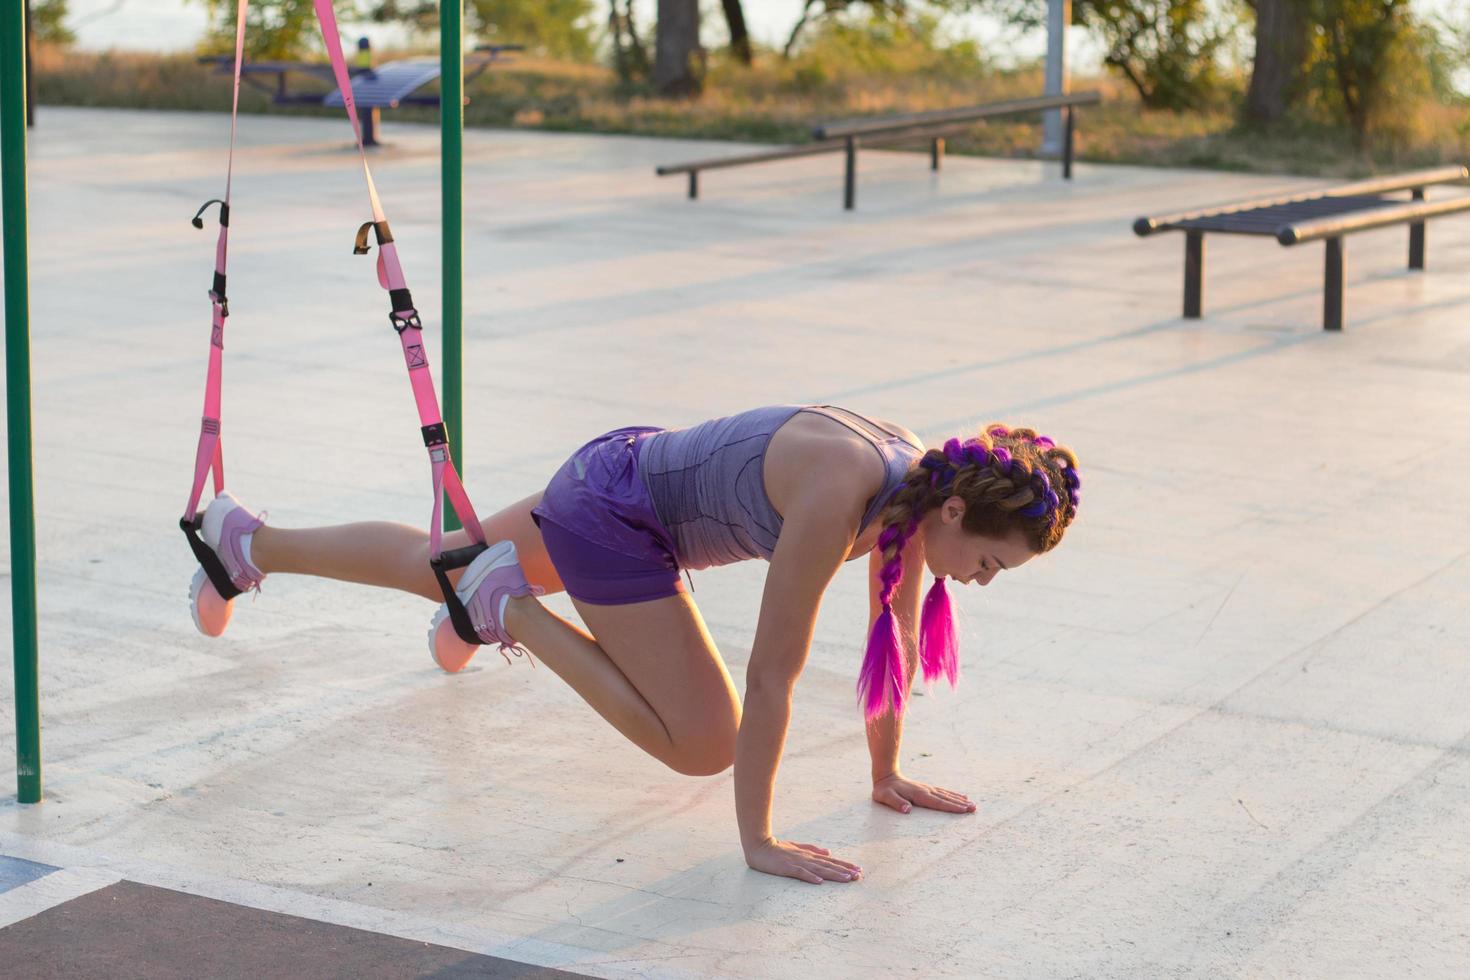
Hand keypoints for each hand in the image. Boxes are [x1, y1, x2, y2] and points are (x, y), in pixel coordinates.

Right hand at [744, 837, 862, 884]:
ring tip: (846, 879)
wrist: (759, 846)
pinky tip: (819, 882)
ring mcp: (797, 862)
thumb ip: (813, 849)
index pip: (831, 860)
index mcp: (810, 855)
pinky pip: (800, 873)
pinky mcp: (787, 868)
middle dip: (844, 871)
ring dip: (833, 874)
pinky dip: (810, 877)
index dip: (845, 865)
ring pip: (819, 869)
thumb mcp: (798, 848)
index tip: (858, 870)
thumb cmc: (778, 848)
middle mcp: (807, 858)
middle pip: (829, 865)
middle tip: (858, 876)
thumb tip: (829, 852)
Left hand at [872, 772, 975, 813]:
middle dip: (961, 804)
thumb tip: (907, 810)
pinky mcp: (927, 788)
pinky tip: (961, 796)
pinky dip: (953, 794)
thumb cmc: (884, 790)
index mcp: (919, 795)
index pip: (938, 803)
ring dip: (960, 800)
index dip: (951, 807)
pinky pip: (943, 792)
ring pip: (947, 795)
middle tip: (974, 808)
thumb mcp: (885, 797)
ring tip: (972, 804)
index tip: (964, 810)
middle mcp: (926, 791)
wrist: (885, 775)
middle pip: (946, 798)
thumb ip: (896, 803)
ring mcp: (927, 788)